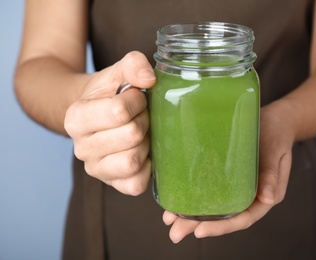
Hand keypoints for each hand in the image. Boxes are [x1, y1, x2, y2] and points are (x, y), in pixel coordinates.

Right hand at [64, 51, 155, 194]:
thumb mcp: (116, 73)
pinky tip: (143, 152)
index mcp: (76, 118)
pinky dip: (147, 167)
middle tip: (140, 116)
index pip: (118, 111)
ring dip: (145, 144)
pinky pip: (137, 183)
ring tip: (140, 134)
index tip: (135, 98)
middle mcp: (81, 149)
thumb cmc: (110, 95)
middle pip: (131, 135)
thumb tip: (149, 79)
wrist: (100, 117)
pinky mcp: (114, 185)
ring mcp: (96, 170)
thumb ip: (132, 64)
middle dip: (143, 121)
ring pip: (133, 161)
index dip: (136, 101)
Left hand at [162, 102, 294, 242]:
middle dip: (198, 225)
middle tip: (175, 233)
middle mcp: (248, 195)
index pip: (243, 218)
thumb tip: (268, 198)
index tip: (200, 231)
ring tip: (169, 219)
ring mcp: (235, 186)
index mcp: (264, 196)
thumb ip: (273, 175)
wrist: (274, 120)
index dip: (222, 226)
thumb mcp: (276, 152)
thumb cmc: (277, 135)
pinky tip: (177, 197)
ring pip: (214, 205)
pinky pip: (209, 188)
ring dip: (191, 214)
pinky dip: (193, 194)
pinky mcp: (225, 174)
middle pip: (223, 216)